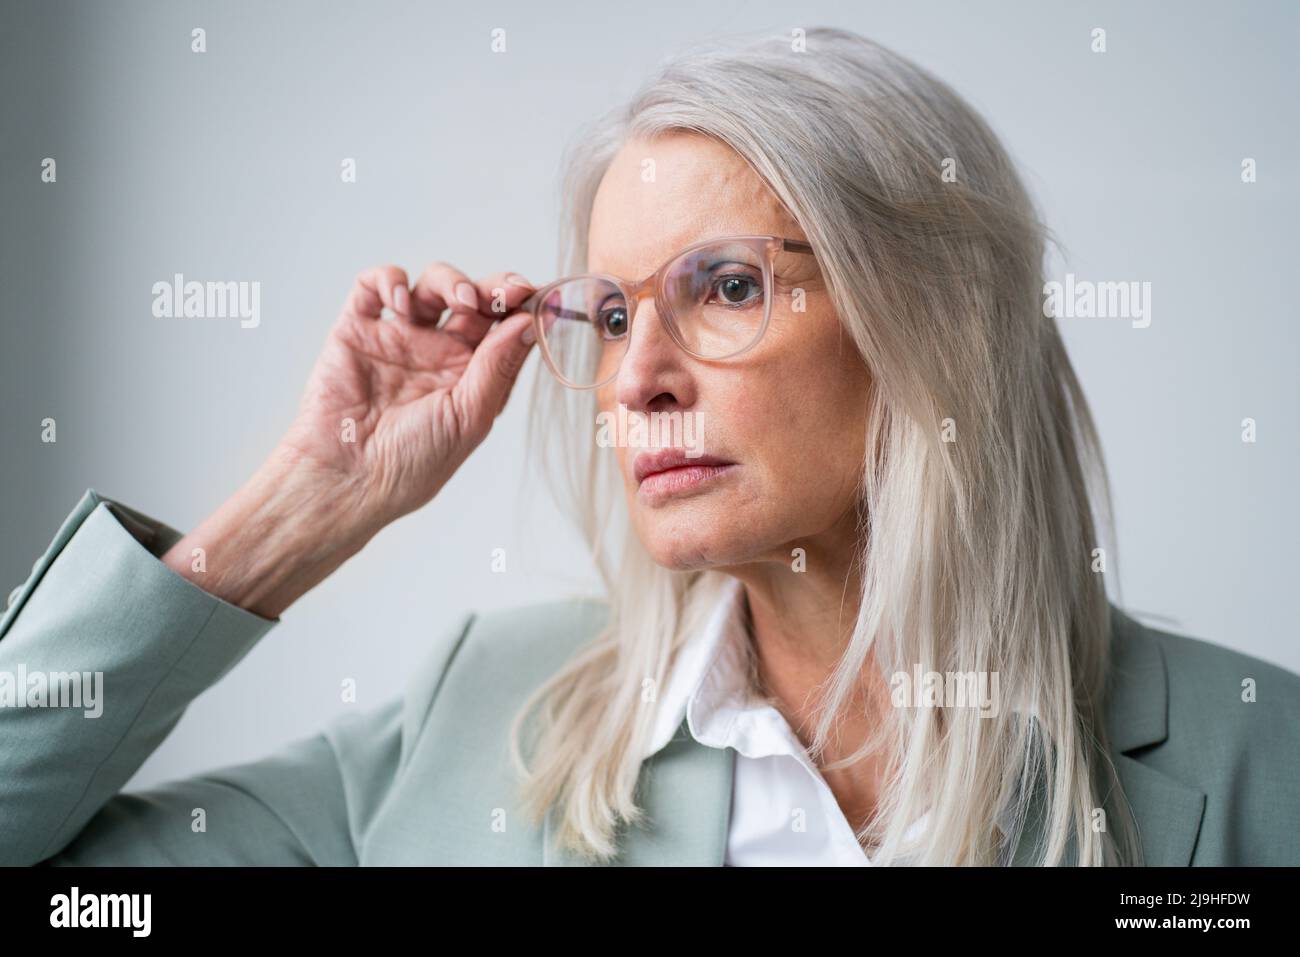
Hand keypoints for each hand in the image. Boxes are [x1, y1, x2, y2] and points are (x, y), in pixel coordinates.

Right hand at [276, 262, 537, 529]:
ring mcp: (398, 338)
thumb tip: (531, 321)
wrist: (347, 479)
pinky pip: (373, 286)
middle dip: (495, 287)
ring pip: (431, 285)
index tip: (538, 296)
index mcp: (470, 376)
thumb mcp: (468, 418)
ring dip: (450, 280)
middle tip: (509, 290)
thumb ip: (498, 367)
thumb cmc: (411, 463)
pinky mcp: (357, 329)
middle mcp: (437, 353)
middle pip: (474, 300)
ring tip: (459, 300)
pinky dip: (389, 279)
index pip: (504, 329)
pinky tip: (401, 301)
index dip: (522, 309)